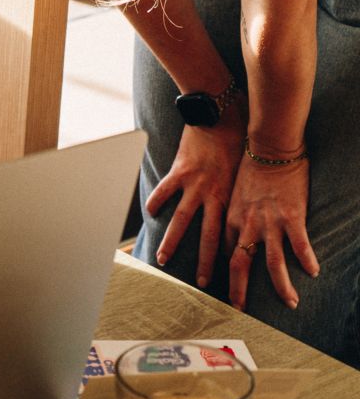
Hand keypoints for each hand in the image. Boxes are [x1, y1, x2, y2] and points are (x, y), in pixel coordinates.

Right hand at [145, 122, 244, 288]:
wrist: (222, 114)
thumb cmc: (240, 136)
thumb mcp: (246, 167)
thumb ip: (243, 186)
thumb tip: (249, 201)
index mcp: (231, 197)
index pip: (231, 233)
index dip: (229, 256)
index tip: (230, 275)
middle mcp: (213, 195)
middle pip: (208, 237)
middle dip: (205, 262)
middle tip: (202, 284)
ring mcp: (194, 184)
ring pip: (181, 220)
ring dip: (173, 242)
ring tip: (164, 259)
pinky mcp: (179, 170)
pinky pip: (165, 190)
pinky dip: (157, 201)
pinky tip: (149, 212)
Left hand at [225, 157, 318, 311]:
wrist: (270, 147)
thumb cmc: (252, 166)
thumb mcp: (234, 192)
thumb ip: (236, 213)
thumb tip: (237, 228)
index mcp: (232, 218)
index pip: (227, 252)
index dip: (226, 271)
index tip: (226, 287)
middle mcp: (248, 224)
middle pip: (239, 264)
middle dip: (239, 290)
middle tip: (240, 309)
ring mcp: (270, 222)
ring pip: (273, 262)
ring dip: (281, 286)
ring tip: (290, 303)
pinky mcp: (292, 216)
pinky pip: (300, 244)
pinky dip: (307, 260)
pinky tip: (313, 272)